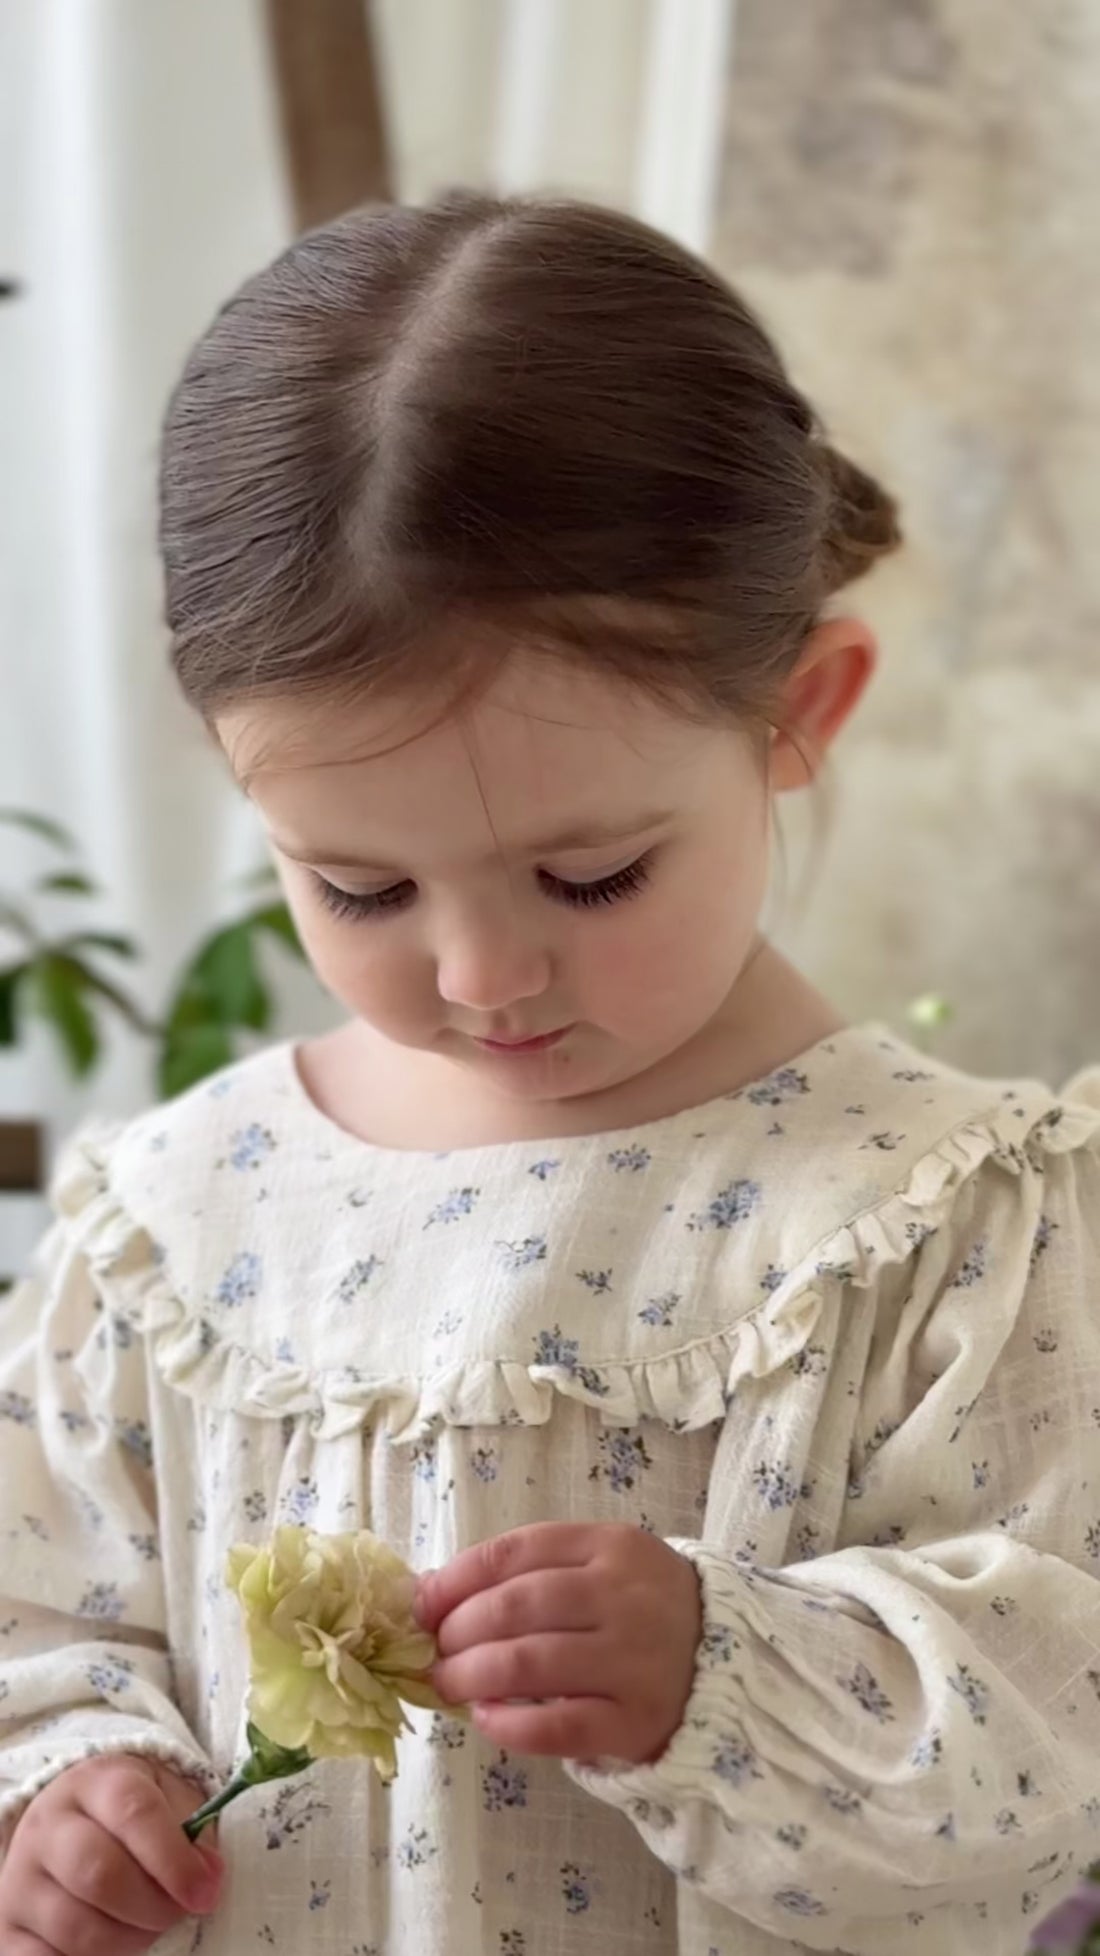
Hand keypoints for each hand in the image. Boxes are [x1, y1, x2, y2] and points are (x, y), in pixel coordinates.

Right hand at [0, 1754, 223, 1954]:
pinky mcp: (8, 1926)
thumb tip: (208, 1879)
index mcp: (95, 1782)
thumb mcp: (168, 1799)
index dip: (175, 1860)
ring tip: (148, 1928)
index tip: (205, 1893)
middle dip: (153, 1906)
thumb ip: (193, 1834)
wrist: (70, 1822)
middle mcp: (48, 1825)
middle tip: (177, 1913)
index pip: (134, 1812)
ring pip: (76, 1926)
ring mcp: (21, 1878)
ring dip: (128, 1940)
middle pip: (100, 1874)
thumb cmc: (132, 1814)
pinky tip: (111, 1949)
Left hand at [416, 1522, 701, 1764]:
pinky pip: (558, 1727)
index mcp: (611, 1546)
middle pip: (517, 1607)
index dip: (458, 1578)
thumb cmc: (641, 1607)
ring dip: (472, 1675)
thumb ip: (527, 1571)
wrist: (727, 1658)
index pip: (517, 1552)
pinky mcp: (636, 1721)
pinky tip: (487, 1719)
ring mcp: (634, 1660)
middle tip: (435, 1651)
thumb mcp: (598, 1565)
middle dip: (459, 1630)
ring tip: (448, 1684)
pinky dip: (510, 1725)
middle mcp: (624, 1597)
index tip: (423, 1603)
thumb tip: (430, 1591)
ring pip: (529, 1663)